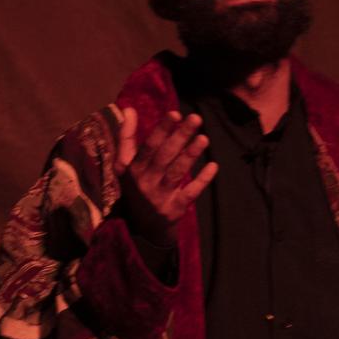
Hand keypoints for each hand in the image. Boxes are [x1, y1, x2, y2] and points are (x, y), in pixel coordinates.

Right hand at [115, 106, 217, 245]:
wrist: (142, 229)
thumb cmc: (135, 188)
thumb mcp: (125, 165)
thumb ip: (127, 137)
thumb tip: (129, 109)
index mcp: (133, 168)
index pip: (149, 146)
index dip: (161, 130)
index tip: (175, 114)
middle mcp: (145, 181)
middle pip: (164, 156)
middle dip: (180, 136)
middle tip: (196, 118)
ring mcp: (160, 196)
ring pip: (176, 172)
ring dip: (191, 154)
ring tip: (204, 138)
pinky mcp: (174, 209)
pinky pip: (190, 193)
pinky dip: (202, 180)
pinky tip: (213, 166)